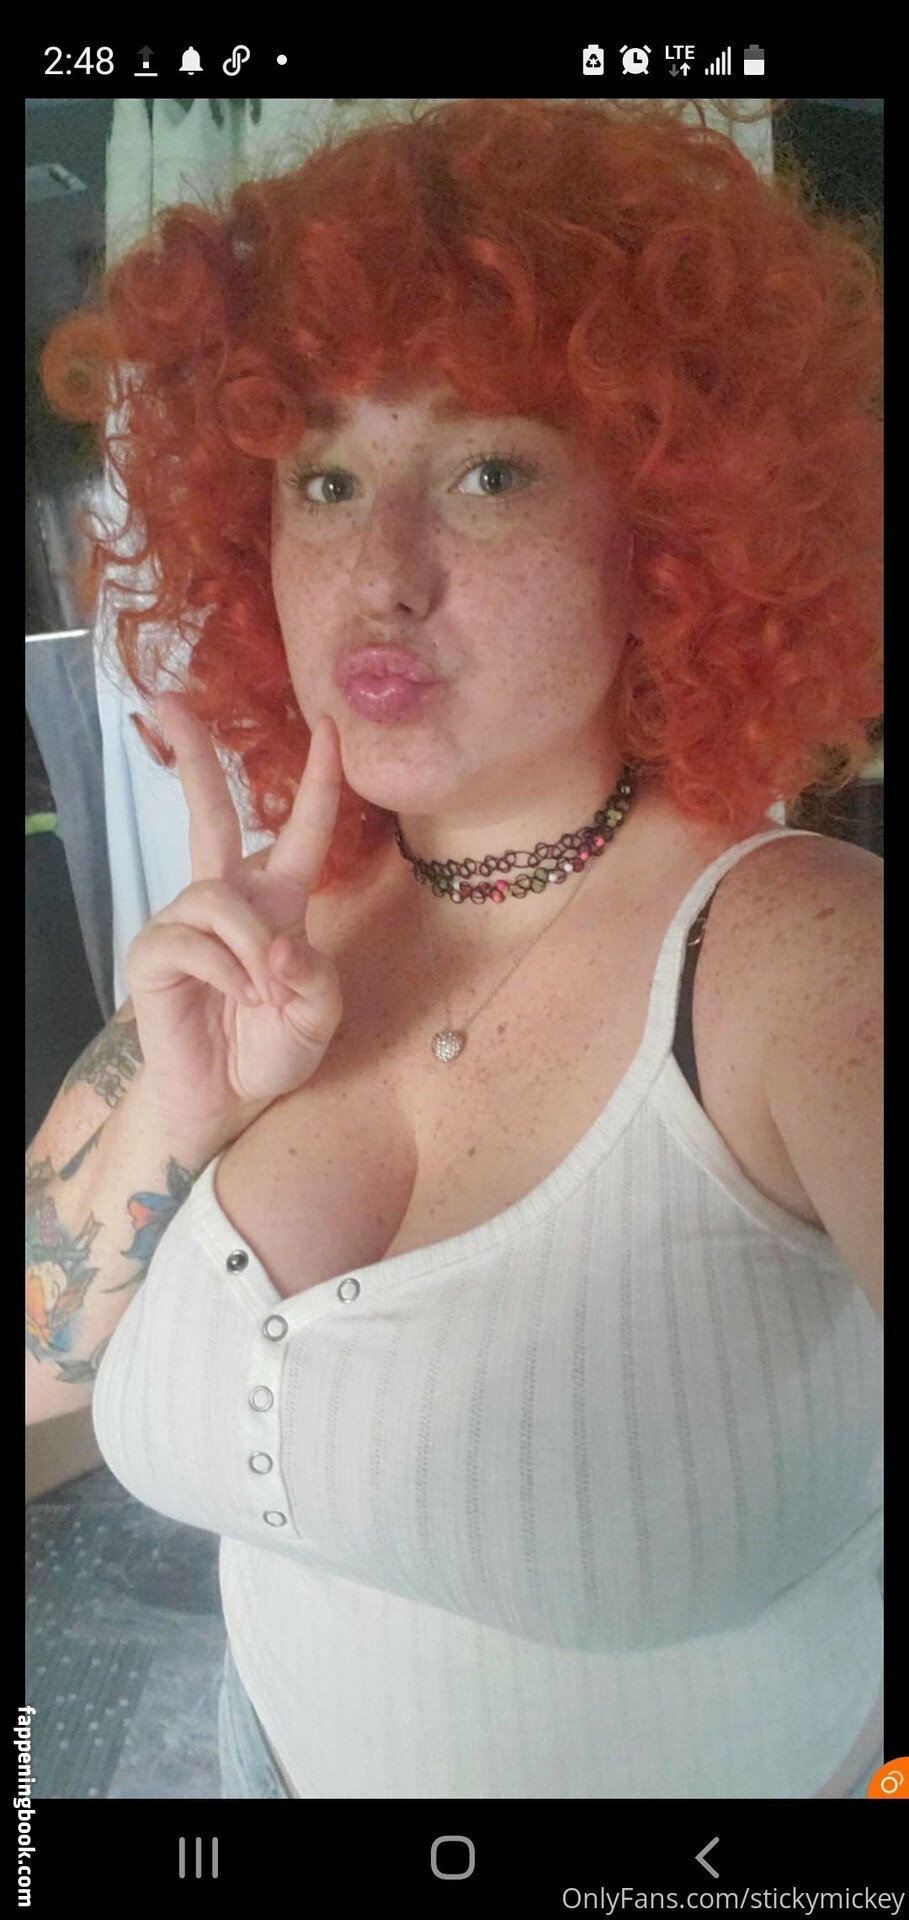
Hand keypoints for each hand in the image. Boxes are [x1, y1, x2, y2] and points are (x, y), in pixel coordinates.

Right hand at [125, 694, 344, 1140]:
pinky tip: (236, 1000)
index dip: (317, 778)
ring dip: (251, 947)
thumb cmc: (271, 1051)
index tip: (330, 726)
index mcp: (277, 902)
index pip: (299, 829)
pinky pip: (193, 940)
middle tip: (168, 702)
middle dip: (192, 755)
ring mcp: (185, 921)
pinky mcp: (154, 952)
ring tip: (264, 995)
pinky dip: (226, 972)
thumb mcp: (318, 1014)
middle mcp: (228, 898)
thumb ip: (314, 976)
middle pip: (210, 811)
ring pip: (219, 898)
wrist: (226, 1100)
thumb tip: (277, 944)